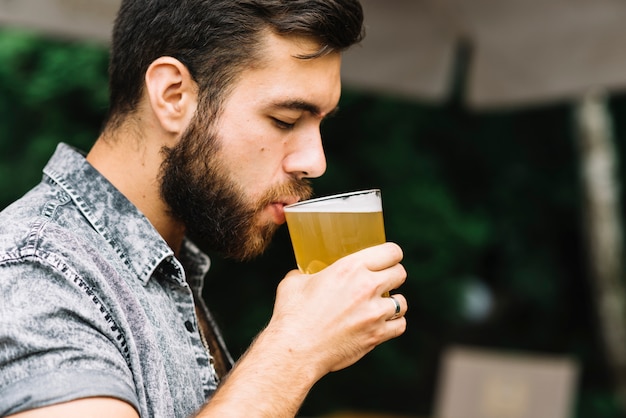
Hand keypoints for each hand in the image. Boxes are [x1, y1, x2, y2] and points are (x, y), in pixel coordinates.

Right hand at [268, 242, 407, 375]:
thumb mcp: (294, 282)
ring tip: (380, 306)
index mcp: (350, 267)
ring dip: (392, 302)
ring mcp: (374, 312)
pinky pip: (399, 325)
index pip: (391, 252)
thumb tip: (304, 274)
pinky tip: (381, 323)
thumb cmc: (292, 315)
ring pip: (402, 302)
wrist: (295, 350)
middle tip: (382, 282)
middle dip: (392, 276)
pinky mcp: (376, 335)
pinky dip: (392, 324)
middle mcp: (367, 286)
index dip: (392, 255)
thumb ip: (305, 273)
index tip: (387, 259)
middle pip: (400, 273)